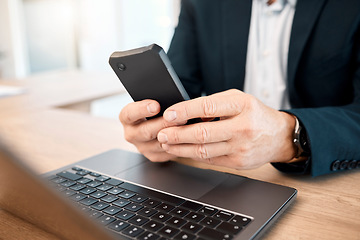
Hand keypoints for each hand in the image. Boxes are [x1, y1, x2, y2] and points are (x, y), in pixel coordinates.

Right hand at [119, 100, 185, 161]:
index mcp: (126, 118)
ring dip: (174, 136)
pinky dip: (178, 145)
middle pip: (145, 131)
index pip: (129, 114)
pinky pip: (166, 153)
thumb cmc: (156, 108)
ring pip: (158, 143)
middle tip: (178, 117)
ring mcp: (142, 147)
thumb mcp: (153, 101)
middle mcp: (131, 134)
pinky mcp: (153, 156)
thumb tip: (170, 100)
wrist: (157, 121)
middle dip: (164, 123)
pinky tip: (187, 138)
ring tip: (187, 127)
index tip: (156, 105)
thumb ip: (157, 101)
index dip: (142, 110)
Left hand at [157, 89, 296, 169]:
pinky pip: (210, 159)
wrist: (278, 136)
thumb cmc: (254, 113)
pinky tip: (182, 150)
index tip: (169, 114)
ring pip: (203, 150)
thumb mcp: (238, 99)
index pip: (208, 107)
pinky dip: (193, 155)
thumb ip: (214, 103)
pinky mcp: (238, 162)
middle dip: (177, 134)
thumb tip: (185, 114)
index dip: (185, 111)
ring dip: (181, 148)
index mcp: (242, 105)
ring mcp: (241, 147)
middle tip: (161, 133)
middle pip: (203, 133)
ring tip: (166, 143)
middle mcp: (243, 127)